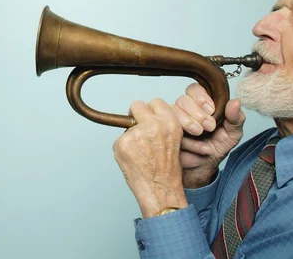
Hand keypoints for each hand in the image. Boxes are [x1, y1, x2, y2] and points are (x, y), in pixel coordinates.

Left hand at [113, 99, 188, 217]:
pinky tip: (133, 160)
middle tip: (139, 131)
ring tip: (140, 153)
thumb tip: (145, 117)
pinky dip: (123, 150)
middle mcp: (154, 125)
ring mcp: (136, 133)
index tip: (149, 119)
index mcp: (170, 122)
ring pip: (126, 125)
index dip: (151, 112)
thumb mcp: (174, 141)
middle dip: (136, 116)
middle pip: (137, 106)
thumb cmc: (167, 170)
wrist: (160, 189)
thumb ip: (161, 125)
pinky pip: (118, 140)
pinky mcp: (123, 143)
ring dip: (130, 136)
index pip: (155, 102)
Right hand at [170, 83, 245, 188]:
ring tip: (200, 134)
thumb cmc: (217, 145)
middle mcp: (185, 109)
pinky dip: (187, 140)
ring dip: (188, 122)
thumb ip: (236, 117)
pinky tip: (199, 147)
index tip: (211, 109)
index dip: (200, 97)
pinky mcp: (166, 133)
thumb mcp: (232, 133)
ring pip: (173, 112)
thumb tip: (235, 102)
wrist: (205, 167)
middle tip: (209, 126)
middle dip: (196, 113)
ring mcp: (173, 120)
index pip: (194, 89)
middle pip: (182, 100)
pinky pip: (170, 130)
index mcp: (200, 103)